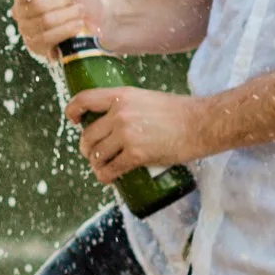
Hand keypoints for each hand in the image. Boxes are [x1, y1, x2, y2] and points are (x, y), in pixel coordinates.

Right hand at [11, 0, 103, 58]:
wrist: (99, 17)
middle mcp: (21, 13)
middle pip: (37, 6)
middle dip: (62, 0)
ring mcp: (28, 32)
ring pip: (46, 22)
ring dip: (69, 14)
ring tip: (79, 11)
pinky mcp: (38, 48)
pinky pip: (49, 39)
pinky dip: (68, 28)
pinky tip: (78, 24)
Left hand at [67, 80, 201, 180]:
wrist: (201, 124)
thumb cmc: (178, 112)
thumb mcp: (146, 98)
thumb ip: (127, 107)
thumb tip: (112, 121)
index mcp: (121, 96)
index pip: (84, 99)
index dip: (73, 110)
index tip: (74, 120)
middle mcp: (120, 114)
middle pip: (88, 135)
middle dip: (87, 148)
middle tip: (93, 154)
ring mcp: (127, 135)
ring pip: (96, 155)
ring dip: (96, 164)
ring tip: (101, 167)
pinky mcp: (136, 155)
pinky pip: (110, 169)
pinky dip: (105, 176)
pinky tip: (107, 178)